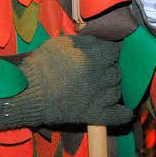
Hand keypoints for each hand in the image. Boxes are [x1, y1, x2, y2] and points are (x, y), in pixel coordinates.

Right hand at [0, 35, 130, 129]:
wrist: (29, 93)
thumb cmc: (42, 65)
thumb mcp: (60, 43)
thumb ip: (83, 42)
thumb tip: (95, 40)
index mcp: (95, 58)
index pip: (114, 51)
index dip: (108, 52)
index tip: (103, 54)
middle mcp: (101, 77)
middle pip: (117, 71)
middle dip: (110, 69)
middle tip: (99, 71)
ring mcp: (100, 97)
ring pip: (117, 91)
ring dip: (113, 88)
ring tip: (102, 87)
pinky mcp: (95, 115)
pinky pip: (118, 116)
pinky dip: (124, 114)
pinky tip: (126, 111)